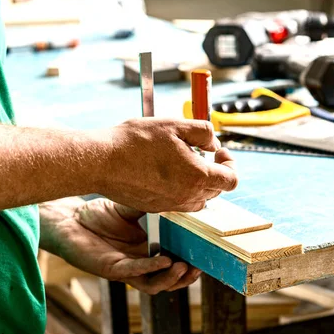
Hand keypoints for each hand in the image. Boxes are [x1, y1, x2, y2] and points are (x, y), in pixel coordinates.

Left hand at [39, 197, 200, 293]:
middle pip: (169, 277)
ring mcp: (127, 269)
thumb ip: (154, 202)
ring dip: (172, 278)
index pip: (175, 259)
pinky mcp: (112, 269)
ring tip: (186, 267)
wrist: (68, 219)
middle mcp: (140, 263)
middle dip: (187, 275)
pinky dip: (150, 268)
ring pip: (155, 283)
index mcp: (148, 249)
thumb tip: (178, 189)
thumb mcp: (133, 206)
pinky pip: (134, 273)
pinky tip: (163, 260)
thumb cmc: (98, 214)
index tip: (207, 251)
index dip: (191, 259)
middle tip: (201, 265)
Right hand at [99, 118, 237, 212]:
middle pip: (217, 190)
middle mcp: (187, 196)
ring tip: (184, 162)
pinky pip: (179, 202)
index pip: (231, 180)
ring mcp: (171, 205)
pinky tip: (166, 171)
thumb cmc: (137, 141)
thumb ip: (204, 133)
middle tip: (202, 152)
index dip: (230, 164)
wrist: (102, 161)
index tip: (219, 152)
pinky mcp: (156, 208)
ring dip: (199, 182)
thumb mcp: (176, 125)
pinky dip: (181, 189)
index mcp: (197, 176)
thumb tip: (214, 144)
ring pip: (198, 199)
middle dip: (215, 171)